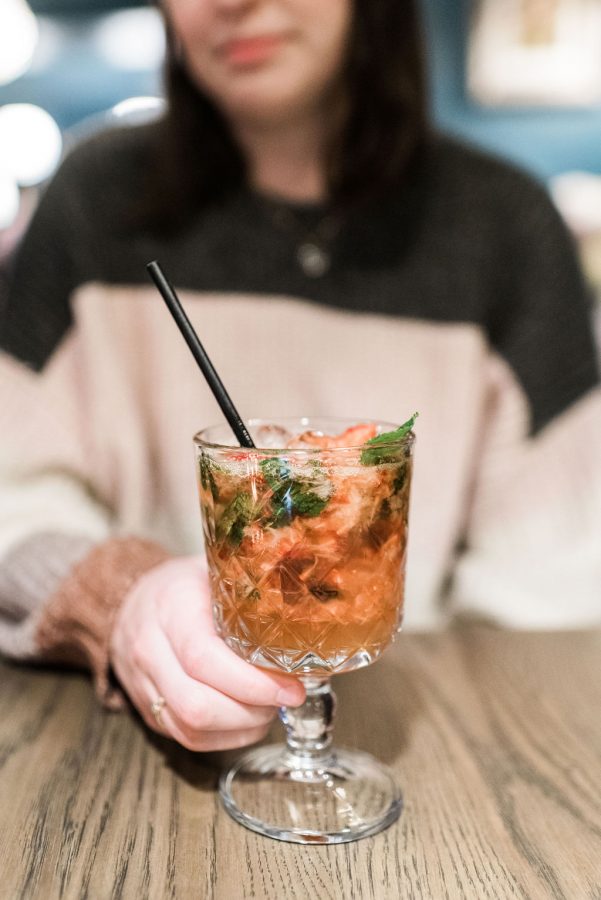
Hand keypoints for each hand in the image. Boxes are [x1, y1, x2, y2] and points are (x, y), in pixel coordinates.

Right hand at [109, 556, 305, 750]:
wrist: (129, 600)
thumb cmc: (184, 585)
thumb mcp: (215, 571)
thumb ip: (254, 592)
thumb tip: (312, 612)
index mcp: (171, 607)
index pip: (204, 658)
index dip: (252, 682)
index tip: (291, 687)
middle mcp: (149, 649)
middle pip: (196, 703)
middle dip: (251, 711)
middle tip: (287, 698)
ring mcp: (144, 684)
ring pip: (190, 728)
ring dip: (241, 727)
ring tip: (270, 707)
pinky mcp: (146, 709)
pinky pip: (185, 737)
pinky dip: (225, 737)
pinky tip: (249, 719)